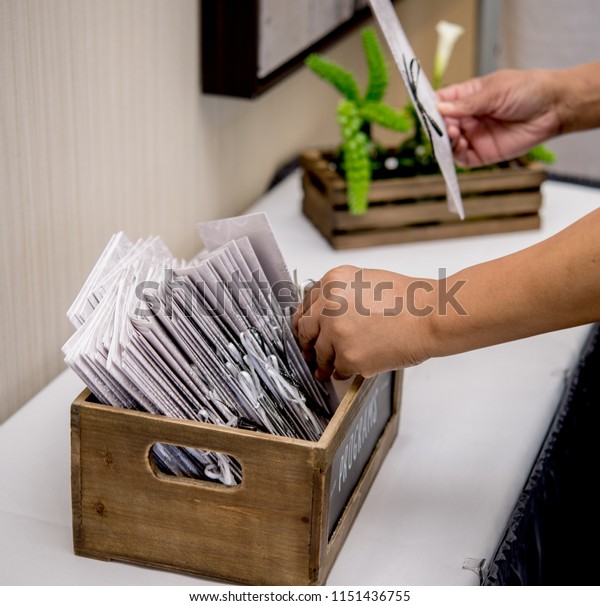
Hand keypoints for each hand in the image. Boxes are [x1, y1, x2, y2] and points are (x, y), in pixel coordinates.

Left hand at [292, 265, 433, 379]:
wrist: (430, 315)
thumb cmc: (408, 300)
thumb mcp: (365, 281)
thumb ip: (340, 295)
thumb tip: (326, 316)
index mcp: (332, 282)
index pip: (306, 306)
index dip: (306, 322)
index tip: (306, 332)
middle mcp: (328, 305)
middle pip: (305, 330)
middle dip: (307, 344)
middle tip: (310, 353)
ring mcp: (336, 332)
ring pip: (320, 353)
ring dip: (325, 362)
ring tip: (329, 368)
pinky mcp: (348, 356)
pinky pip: (338, 369)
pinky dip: (344, 372)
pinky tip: (353, 369)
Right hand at [437, 69, 560, 166]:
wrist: (554, 108)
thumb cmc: (528, 90)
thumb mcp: (495, 91)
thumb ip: (467, 103)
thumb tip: (440, 109)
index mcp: (467, 97)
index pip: (441, 102)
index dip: (430, 106)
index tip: (424, 108)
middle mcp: (467, 118)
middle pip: (441, 125)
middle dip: (436, 126)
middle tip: (440, 124)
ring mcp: (474, 136)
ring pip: (448, 143)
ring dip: (444, 140)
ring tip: (451, 133)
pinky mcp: (482, 154)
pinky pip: (461, 158)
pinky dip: (455, 153)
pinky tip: (458, 144)